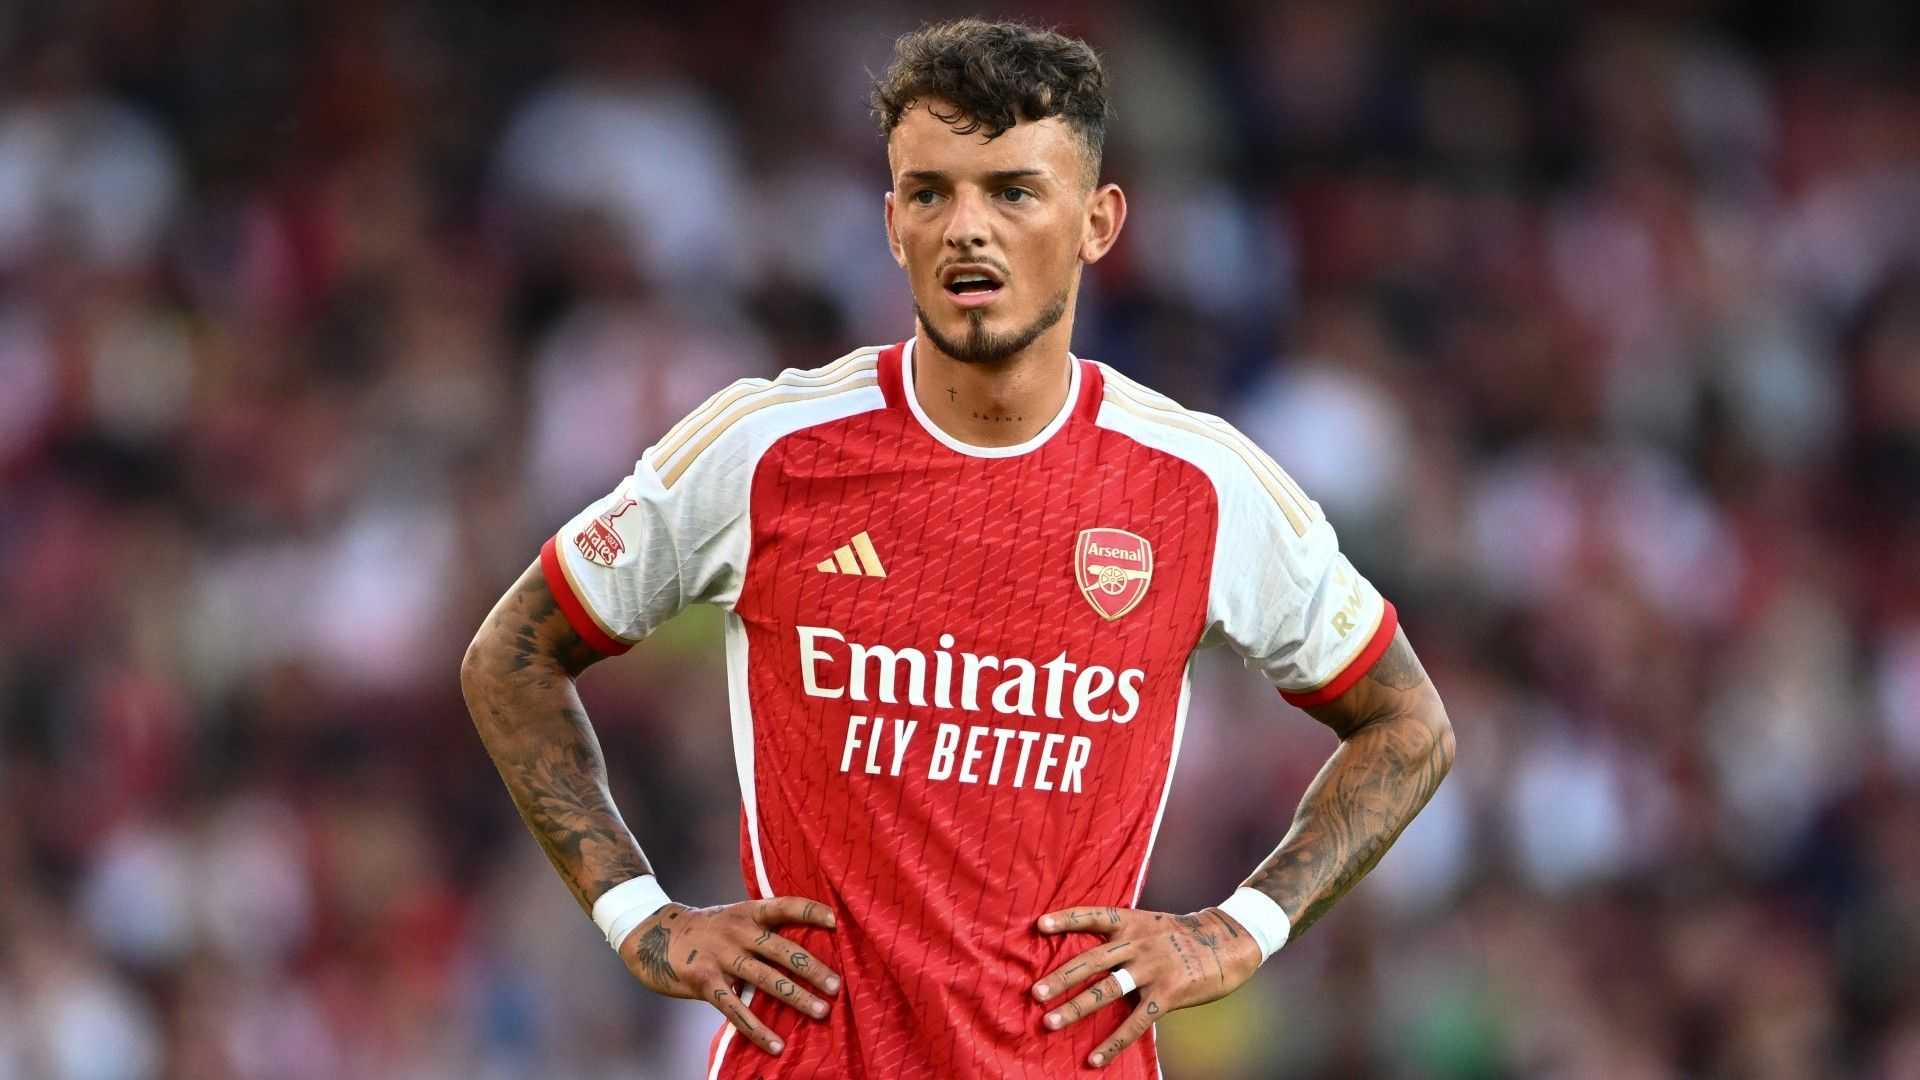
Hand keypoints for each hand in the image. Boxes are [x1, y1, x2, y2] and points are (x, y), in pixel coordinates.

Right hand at [620, 896, 840, 1056]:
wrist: (651, 935)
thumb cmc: (704, 930)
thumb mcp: (733, 917)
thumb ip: (762, 929)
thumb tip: (803, 952)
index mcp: (748, 912)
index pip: (785, 906)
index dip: (811, 911)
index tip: (837, 921)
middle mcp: (737, 930)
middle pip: (782, 949)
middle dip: (813, 968)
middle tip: (837, 986)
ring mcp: (721, 956)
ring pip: (766, 979)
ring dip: (796, 997)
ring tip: (821, 1012)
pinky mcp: (705, 981)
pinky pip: (736, 1009)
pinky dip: (758, 1029)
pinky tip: (776, 1045)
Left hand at [1031, 905, 1261, 1068]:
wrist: (1227, 942)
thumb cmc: (1180, 935)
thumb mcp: (1150, 923)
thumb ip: (1122, 935)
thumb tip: (1085, 952)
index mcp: (1132, 922)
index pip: (1094, 916)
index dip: (1067, 919)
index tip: (1039, 925)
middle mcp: (1138, 943)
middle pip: (1092, 961)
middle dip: (1061, 978)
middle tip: (1035, 992)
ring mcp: (1152, 969)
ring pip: (1108, 991)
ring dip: (1076, 1008)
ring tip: (1050, 1022)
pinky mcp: (1167, 995)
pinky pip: (1135, 1023)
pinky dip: (1113, 1043)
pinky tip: (1095, 1059)